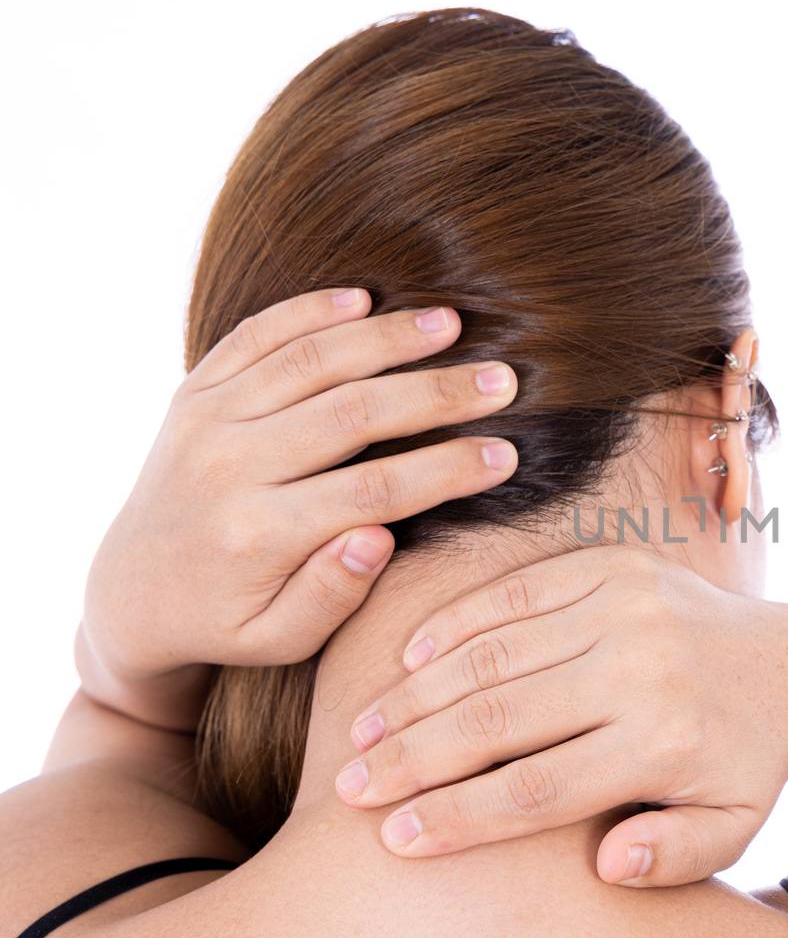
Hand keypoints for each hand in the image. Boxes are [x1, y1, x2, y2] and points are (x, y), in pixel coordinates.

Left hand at [80, 288, 520, 725]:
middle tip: (502, 378)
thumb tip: (378, 537)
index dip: (447, 470)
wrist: (131, 592)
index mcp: (258, 534)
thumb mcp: (279, 640)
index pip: (373, 490)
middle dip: (436, 393)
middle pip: (350, 413)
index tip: (506, 455)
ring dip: (385, 337)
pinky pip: (254, 338)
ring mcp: (207, 422)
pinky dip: (307, 311)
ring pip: (308, 360)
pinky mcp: (195, 394)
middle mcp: (228, 468)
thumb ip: (331, 597)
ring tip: (451, 323)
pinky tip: (362, 297)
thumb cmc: (226, 623)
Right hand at [335, 546, 787, 886]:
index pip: (538, 789)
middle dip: (415, 757)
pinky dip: (455, 625)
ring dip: (418, 694)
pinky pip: (514, 591)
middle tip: (353, 786)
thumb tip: (604, 864)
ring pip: (495, 652)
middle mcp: (641, 668)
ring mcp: (625, 606)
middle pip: (501, 718)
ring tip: (365, 732)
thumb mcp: (732, 828)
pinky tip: (410, 663)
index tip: (395, 839)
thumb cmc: (743, 761)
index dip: (459, 817)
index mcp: (664, 742)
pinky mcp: (613, 564)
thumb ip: (674, 858)